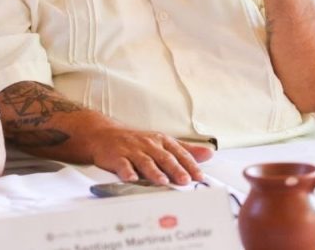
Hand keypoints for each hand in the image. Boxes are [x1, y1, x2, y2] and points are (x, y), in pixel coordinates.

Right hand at [86, 127, 212, 185]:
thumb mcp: (163, 143)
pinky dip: (127, 171)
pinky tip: (131, 178)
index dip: (189, 164)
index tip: (199, 176)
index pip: (178, 153)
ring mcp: (132, 150)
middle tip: (185, 180)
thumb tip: (209, 154)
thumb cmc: (137, 142)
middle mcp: (148, 145)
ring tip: (163, 181)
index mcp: (161, 141)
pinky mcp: (116, 156)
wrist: (105, 134)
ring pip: (145, 161)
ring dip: (154, 171)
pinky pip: (122, 164)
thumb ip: (185, 149)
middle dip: (175, 169)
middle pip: (164, 158)